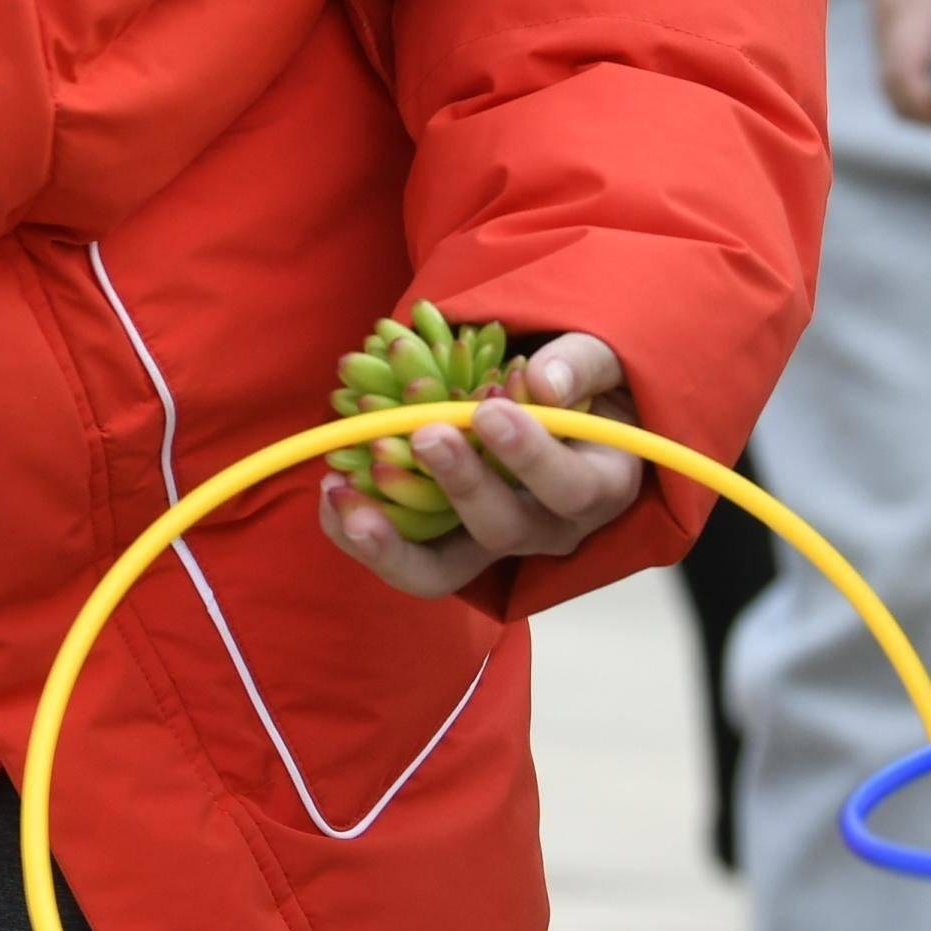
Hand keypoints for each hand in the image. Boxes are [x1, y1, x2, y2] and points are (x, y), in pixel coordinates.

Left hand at [319, 331, 644, 595]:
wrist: (568, 411)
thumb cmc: (588, 382)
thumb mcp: (600, 361)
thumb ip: (582, 363)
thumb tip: (544, 381)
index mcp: (599, 486)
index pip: (570, 487)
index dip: (530, 456)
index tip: (489, 410)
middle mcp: (549, 527)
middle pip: (503, 530)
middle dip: (460, 483)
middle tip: (424, 434)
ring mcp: (494, 543)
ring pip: (443, 570)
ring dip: (390, 539)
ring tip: (342, 492)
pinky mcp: (451, 545)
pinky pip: (406, 560)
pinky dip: (361, 534)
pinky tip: (330, 491)